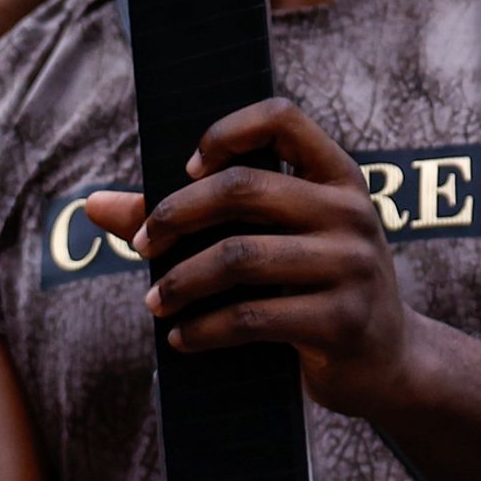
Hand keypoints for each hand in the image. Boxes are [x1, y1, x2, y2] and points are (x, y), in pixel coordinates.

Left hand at [77, 101, 418, 422]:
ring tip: (155, 302)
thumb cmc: (314, 291)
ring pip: (240, 256)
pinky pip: (252, 317)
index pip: (282, 118)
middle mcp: (351, 211)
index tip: (189, 170)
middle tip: (144, 246)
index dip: (226, 133)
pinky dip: (202, 329)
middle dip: (176, 215)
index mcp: (338, 177)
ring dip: (181, 282)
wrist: (387, 362)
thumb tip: (93, 204)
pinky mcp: (342, 320)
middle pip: (244, 187)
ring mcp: (352, 265)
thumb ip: (190, 219)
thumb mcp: (275, 243)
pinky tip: (181, 339)